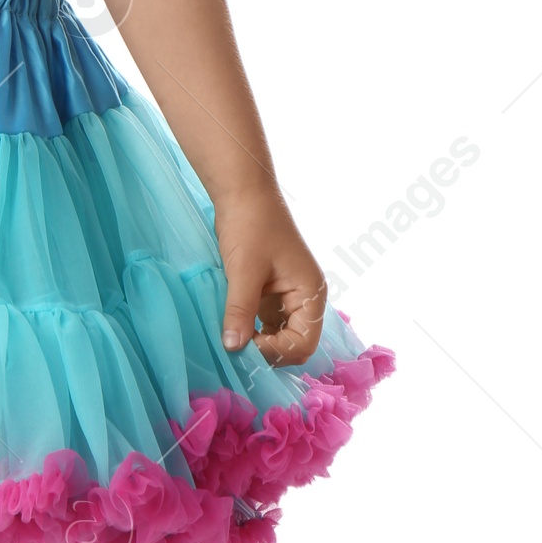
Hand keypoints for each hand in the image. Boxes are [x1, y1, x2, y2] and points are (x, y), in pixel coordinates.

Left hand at [213, 186, 327, 366]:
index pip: (303, 344)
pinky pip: (264, 319)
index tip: (245, 346)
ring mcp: (286, 294)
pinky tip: (231, 326)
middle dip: (268, 350)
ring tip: (231, 338)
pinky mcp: (268, 289)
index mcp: (310, 293)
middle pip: (293, 343)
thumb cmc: (250, 225)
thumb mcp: (244, 270)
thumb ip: (241, 311)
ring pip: (277, 334)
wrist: (241, 190)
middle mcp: (303, 298)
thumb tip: (233, 348)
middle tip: (236, 346)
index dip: (276, 352)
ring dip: (257, 340)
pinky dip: (250, 327)